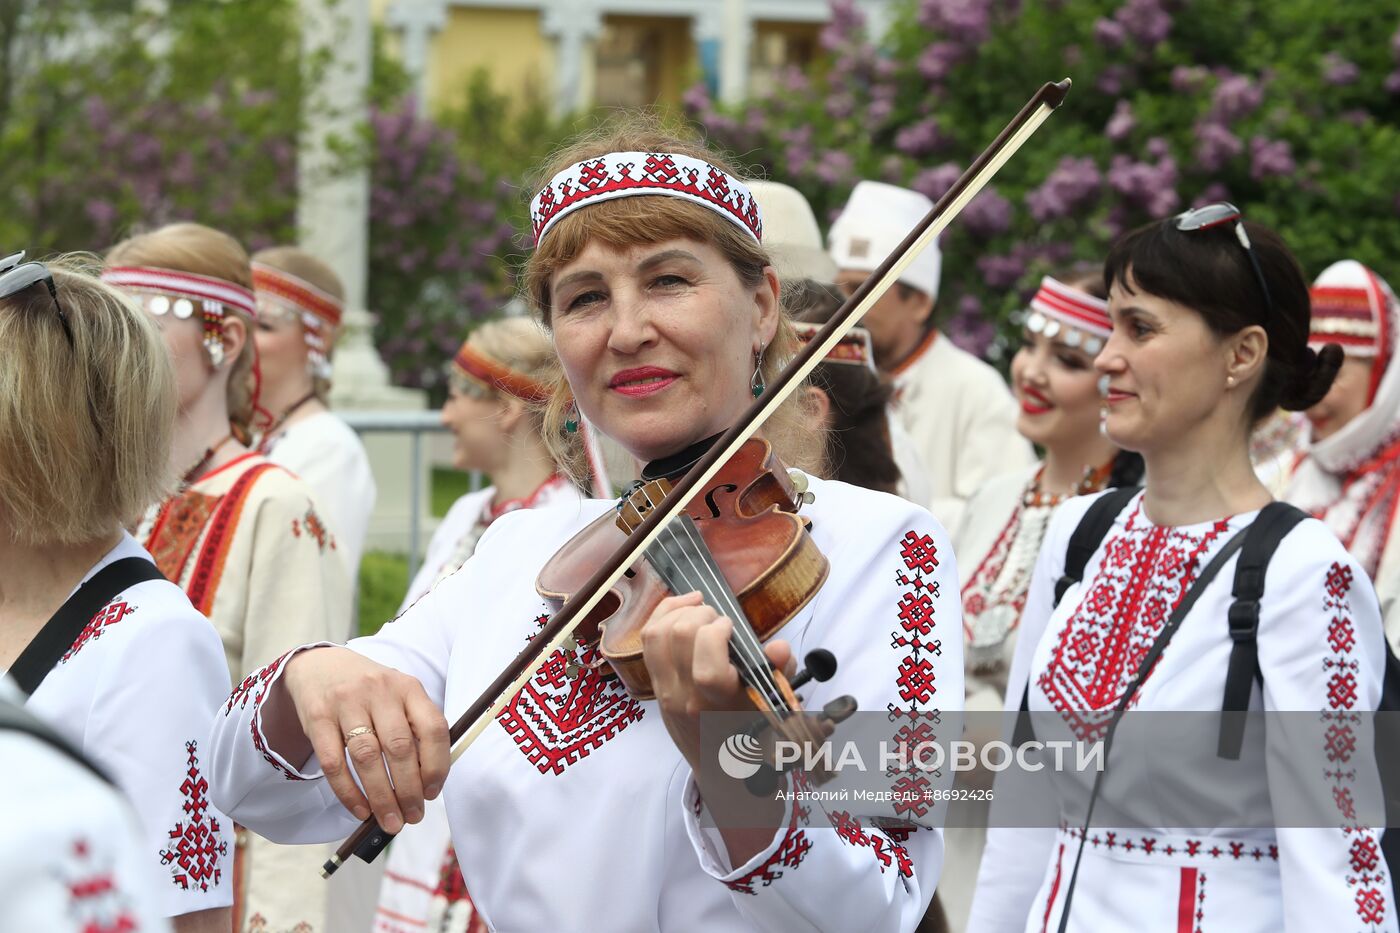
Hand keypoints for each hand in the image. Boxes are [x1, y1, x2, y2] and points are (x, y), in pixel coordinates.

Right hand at [276, 647, 450, 832]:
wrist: (320, 665)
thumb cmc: (369, 691)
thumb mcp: (398, 696)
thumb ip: (414, 729)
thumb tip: (426, 784)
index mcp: (408, 687)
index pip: (433, 728)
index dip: (437, 765)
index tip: (433, 794)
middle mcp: (380, 691)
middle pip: (399, 747)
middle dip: (409, 790)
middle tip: (412, 816)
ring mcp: (347, 702)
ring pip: (367, 757)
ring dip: (381, 796)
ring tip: (390, 821)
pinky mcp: (318, 717)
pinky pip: (334, 762)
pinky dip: (348, 792)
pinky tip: (360, 809)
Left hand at [640, 591, 793, 770]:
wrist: (716, 763)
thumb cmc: (749, 729)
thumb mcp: (772, 702)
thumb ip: (778, 672)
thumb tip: (779, 648)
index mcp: (717, 704)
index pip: (707, 667)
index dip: (718, 634)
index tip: (732, 628)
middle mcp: (685, 697)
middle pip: (679, 637)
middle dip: (701, 614)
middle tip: (719, 620)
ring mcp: (664, 690)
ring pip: (656, 634)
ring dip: (679, 611)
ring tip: (700, 608)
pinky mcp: (653, 683)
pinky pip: (647, 640)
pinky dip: (662, 615)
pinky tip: (682, 608)